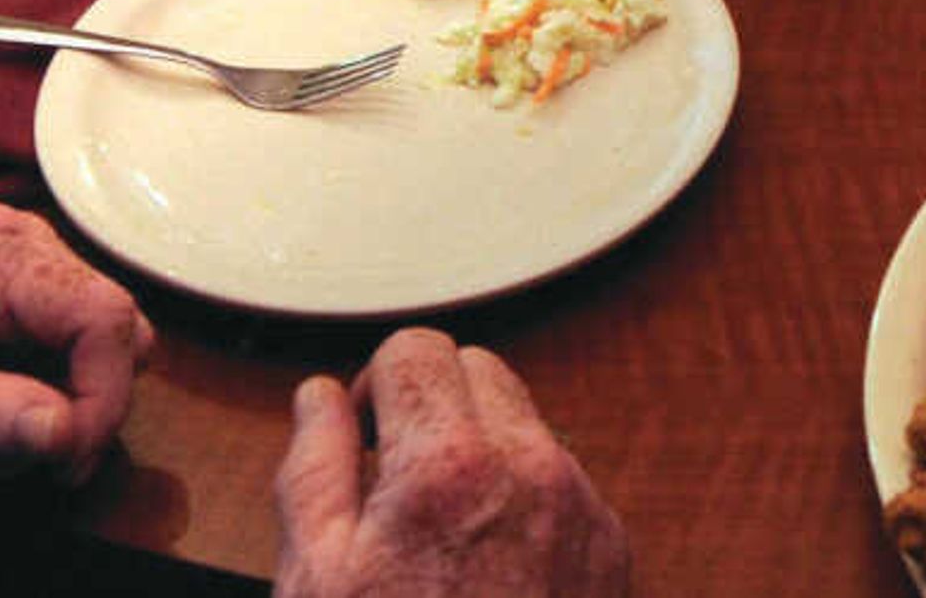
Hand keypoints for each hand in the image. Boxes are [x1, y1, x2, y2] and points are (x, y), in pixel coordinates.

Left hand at [0, 205, 149, 485]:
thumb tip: (67, 434)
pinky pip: (64, 338)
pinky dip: (44, 388)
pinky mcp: (8, 285)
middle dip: (86, 404)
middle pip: (112, 323)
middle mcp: (15, 240)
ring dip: (66, 401)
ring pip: (95, 335)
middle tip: (22, 464)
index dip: (102, 398)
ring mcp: (15, 258)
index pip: (105, 317)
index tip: (59, 464)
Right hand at [274, 330, 629, 597]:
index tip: (361, 438)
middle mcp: (531, 469)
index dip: (376, 387)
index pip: (417, 350)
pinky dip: (524, 503)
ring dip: (481, 454)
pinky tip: (487, 575)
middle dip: (431, 408)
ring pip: (526, 427)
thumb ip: (313, 467)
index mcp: (449, 465)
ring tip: (440, 543)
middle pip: (479, 372)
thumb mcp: (315, 578)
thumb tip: (318, 397)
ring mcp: (582, 509)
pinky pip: (564, 485)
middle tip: (393, 486)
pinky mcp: (612, 550)